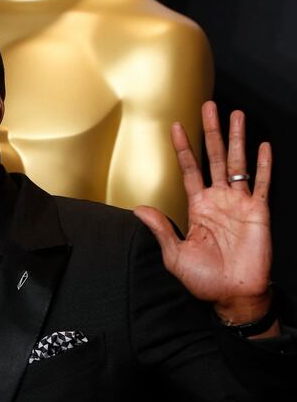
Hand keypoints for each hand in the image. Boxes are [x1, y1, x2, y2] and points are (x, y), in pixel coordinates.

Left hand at [134, 101, 274, 329]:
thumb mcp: (174, 253)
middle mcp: (218, 200)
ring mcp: (239, 204)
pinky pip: (262, 184)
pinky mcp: (258, 212)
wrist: (232, 295)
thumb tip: (138, 209)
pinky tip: (262, 146)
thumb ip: (160, 229)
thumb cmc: (204, 279)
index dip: (183, 148)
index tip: (175, 126)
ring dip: (236, 139)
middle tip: (209, 106)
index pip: (189, 169)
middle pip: (214, 157)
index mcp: (198, 207)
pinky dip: (263, 165)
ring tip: (235, 115)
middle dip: (211, 132)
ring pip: (237, 163)